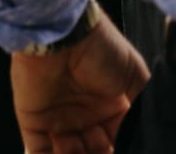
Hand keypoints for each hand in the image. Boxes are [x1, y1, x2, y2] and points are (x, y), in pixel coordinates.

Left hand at [11, 17, 148, 153]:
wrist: (64, 34)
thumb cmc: (101, 49)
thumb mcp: (135, 78)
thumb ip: (139, 111)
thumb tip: (142, 138)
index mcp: (109, 107)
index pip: (115, 141)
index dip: (119, 147)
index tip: (120, 146)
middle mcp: (84, 117)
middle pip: (93, 152)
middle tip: (99, 142)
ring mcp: (58, 121)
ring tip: (78, 142)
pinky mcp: (34, 123)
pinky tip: (63, 147)